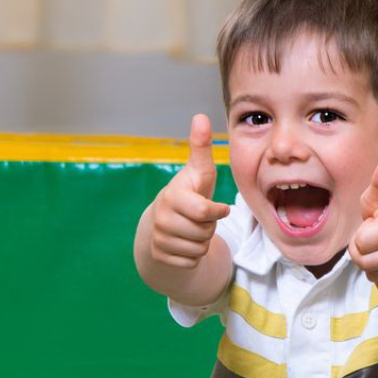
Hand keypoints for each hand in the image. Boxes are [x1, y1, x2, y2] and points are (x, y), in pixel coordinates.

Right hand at [147, 114, 228, 268]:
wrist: (163, 220)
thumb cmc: (189, 193)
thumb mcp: (199, 172)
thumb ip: (201, 147)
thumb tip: (201, 116)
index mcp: (173, 196)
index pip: (204, 213)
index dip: (217, 212)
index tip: (219, 208)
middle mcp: (161, 218)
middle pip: (205, 233)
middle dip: (209, 227)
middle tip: (200, 217)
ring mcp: (158, 238)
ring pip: (199, 249)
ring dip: (203, 241)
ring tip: (193, 227)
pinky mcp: (159, 256)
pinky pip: (191, 262)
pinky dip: (193, 255)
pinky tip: (185, 242)